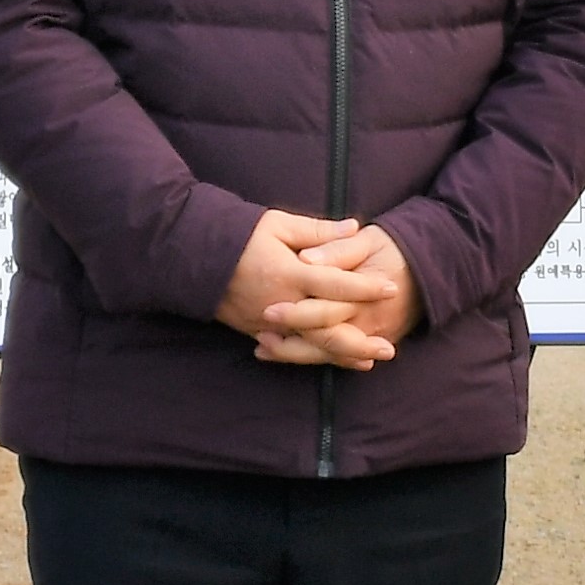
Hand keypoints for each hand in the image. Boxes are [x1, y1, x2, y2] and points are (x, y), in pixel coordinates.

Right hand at [217, 209, 404, 367]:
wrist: (193, 255)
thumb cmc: (238, 233)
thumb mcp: (278, 224)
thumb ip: (318, 231)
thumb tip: (356, 228)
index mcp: (289, 272)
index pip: (335, 284)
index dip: (365, 287)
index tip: (391, 288)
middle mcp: (281, 303)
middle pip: (326, 329)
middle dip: (359, 340)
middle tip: (389, 347)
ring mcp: (267, 322)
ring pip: (310, 347)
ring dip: (341, 355)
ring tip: (370, 361)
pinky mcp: (257, 332)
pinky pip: (291, 350)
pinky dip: (314, 357)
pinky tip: (335, 361)